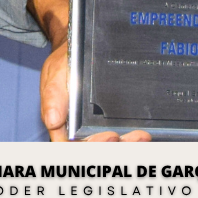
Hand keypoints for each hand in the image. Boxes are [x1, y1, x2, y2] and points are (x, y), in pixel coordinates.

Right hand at [31, 0, 149, 142]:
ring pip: (112, 147)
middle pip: (96, 150)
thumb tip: (53, 120)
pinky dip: (132, 139)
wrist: (80, 47)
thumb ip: (54, 96)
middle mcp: (79, 131)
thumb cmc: (63, 63)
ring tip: (142, 136)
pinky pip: (121, 137)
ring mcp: (95, 128)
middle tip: (128, 136)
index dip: (92, 148)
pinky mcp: (110, 122)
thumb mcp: (54, 74)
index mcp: (62, 126)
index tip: (109, 136)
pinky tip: (144, 134)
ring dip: (127, 146)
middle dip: (114, 148)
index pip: (73, 148)